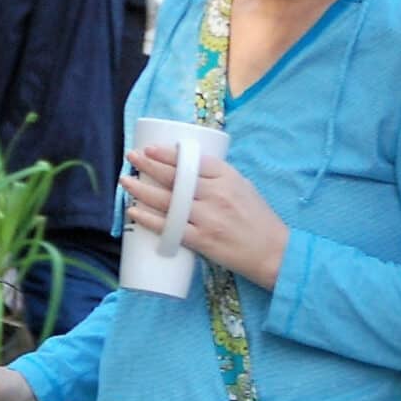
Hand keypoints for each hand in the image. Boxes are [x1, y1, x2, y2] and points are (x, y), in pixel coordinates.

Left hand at [124, 146, 288, 287]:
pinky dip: (150, 220)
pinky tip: (135, 212)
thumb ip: (217, 177)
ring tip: (126, 181)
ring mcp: (208, 218)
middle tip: (131, 157)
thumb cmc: (259, 218)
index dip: (168, 153)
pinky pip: (170, 228)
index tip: (150, 148)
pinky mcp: (202, 240)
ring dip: (142, 190)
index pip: (193, 160)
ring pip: (168, 200)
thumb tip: (186, 167)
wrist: (274, 252)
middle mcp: (216, 194)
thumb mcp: (242, 187)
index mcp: (228, 177)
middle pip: (175, 177)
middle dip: (149, 165)